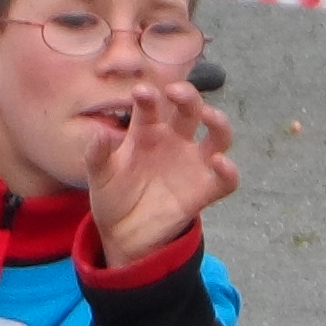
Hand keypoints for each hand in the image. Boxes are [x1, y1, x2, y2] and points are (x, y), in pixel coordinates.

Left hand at [82, 73, 239, 265]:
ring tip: (209, 115)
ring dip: (219, 123)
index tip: (140, 92)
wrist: (122, 234)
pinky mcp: (203, 191)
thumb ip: (97, 155)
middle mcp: (174, 141)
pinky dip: (228, 172)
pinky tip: (220, 163)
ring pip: (218, 136)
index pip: (152, 106)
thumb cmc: (112, 196)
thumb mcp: (99, 176)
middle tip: (175, 91)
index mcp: (147, 131)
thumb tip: (98, 134)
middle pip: (189, 110)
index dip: (148, 97)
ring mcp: (192, 165)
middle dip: (187, 96)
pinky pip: (225, 180)